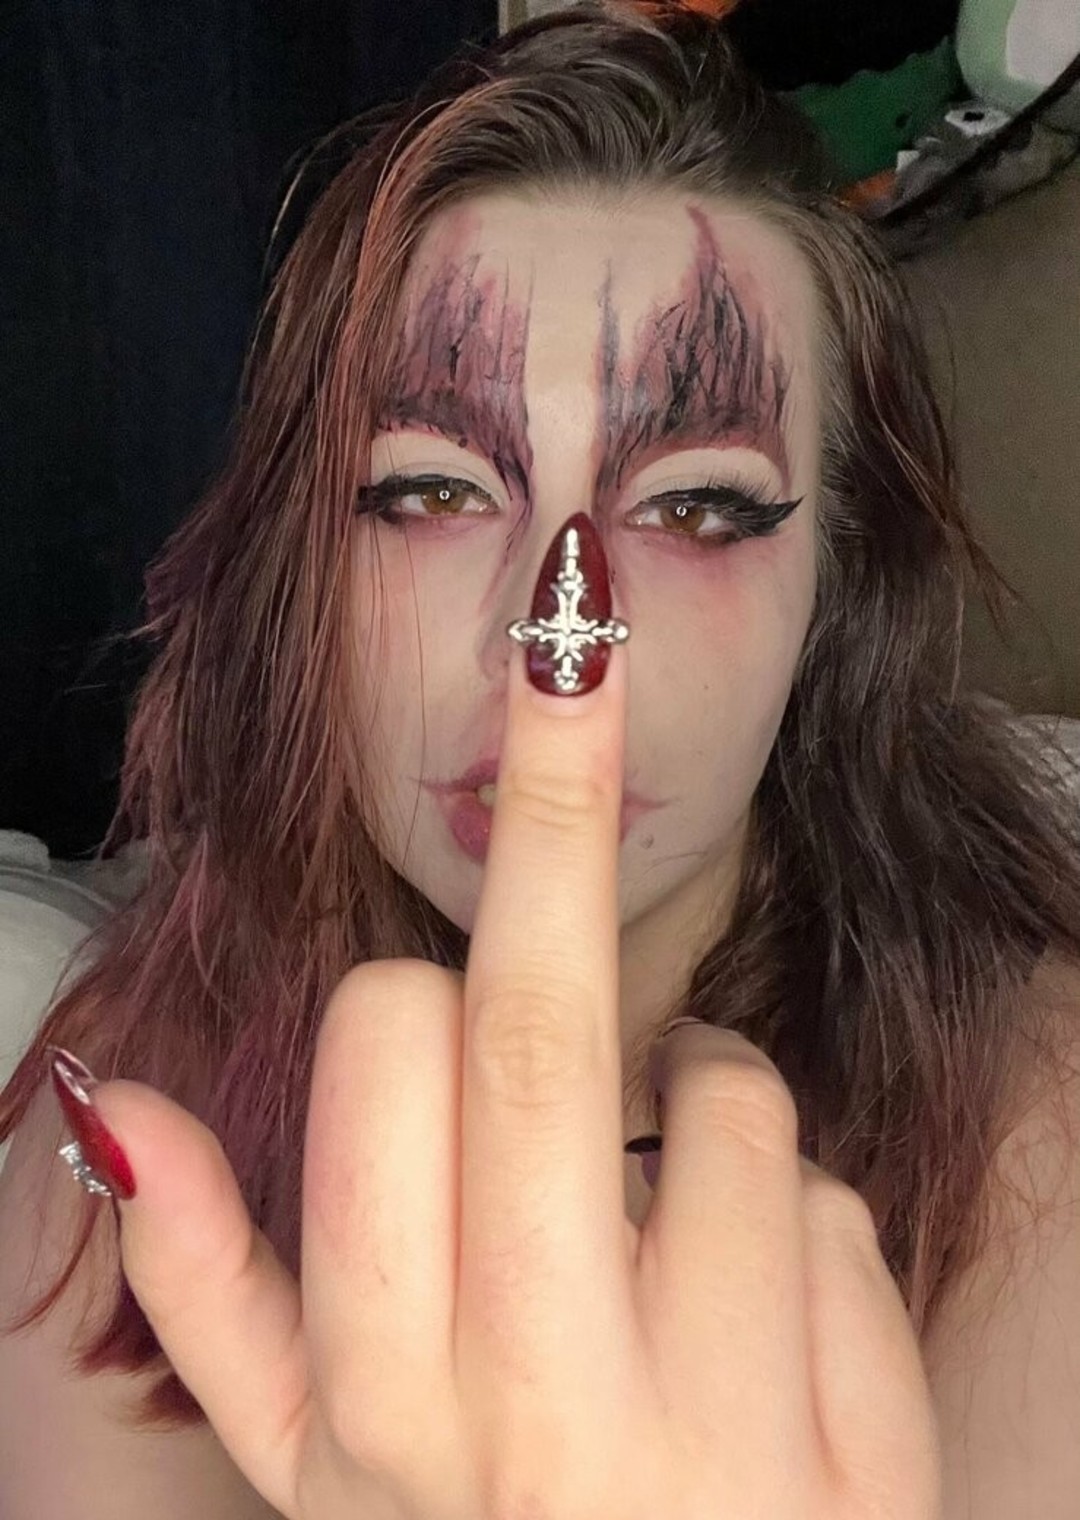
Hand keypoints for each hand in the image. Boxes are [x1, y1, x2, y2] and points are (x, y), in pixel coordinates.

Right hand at [55, 613, 941, 1518]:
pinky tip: (757, 1317)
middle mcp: (540, 1407)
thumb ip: (207, 1286)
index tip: (432, 960)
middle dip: (550, 795)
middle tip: (566, 629)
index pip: (384, 1059)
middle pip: (539, 1022)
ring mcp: (713, 1429)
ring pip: (724, 1096)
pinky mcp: (858, 1448)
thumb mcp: (316, 1464)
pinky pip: (834, 1203)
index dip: (409, 987)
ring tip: (662, 1213)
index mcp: (385, 1395)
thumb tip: (115, 1104)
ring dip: (696, 1096)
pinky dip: (795, 1213)